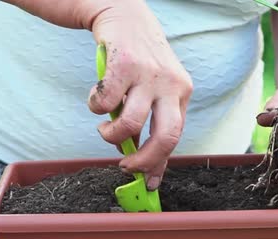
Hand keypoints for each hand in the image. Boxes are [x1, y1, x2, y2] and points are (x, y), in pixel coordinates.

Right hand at [88, 0, 192, 190]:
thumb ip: (151, 122)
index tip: (149, 183)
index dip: (159, 163)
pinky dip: (95, 108)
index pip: (175, 137)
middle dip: (143, 160)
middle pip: (165, 137)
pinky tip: (97, 99)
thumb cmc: (139, 62)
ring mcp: (149, 74)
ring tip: (104, 127)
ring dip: (110, 135)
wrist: (125, 16)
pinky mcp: (124, 63)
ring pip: (130, 124)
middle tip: (125, 166)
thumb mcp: (155, 90)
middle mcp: (172, 85)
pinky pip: (104, 102)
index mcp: (182, 93)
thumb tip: (143, 164)